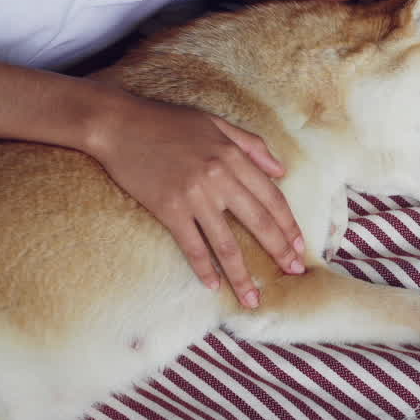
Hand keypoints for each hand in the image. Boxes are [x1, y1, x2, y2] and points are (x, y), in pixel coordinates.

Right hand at [90, 95, 304, 307]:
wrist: (119, 124)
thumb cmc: (166, 120)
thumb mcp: (215, 122)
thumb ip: (251, 145)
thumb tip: (282, 170)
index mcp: (232, 156)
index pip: (271, 197)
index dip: (289, 224)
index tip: (300, 246)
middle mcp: (219, 178)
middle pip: (258, 222)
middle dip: (279, 251)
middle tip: (293, 273)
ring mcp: (194, 196)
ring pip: (227, 244)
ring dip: (242, 275)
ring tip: (253, 298)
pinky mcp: (169, 209)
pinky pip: (192, 246)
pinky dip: (204, 269)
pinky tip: (213, 285)